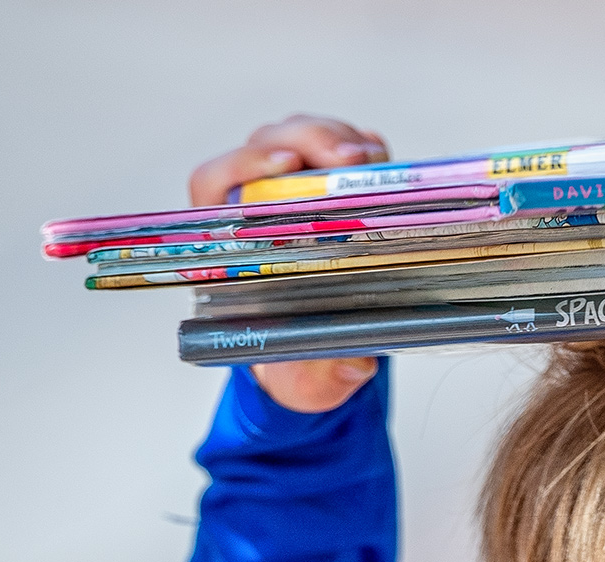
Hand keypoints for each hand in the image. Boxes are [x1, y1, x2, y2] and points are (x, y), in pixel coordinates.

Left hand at [189, 115, 389, 410]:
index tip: (285, 163)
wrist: (324, 363)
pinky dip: (366, 149)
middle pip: (267, 146)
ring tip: (372, 159)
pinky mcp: (335, 189)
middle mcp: (257, 211)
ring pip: (303, 138)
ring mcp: (295, 193)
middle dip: (310, 142)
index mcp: (232, 248)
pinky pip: (343, 149)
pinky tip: (387, 167)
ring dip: (339, 140)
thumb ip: (327, 373)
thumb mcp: (310, 381)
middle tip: (353, 160)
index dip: (245, 164)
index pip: (217, 183)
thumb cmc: (301, 366)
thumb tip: (354, 362)